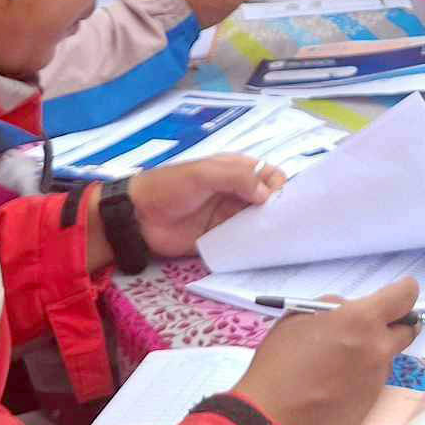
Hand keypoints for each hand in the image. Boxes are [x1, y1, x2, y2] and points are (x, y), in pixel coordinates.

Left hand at [95, 155, 284, 269]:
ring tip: (280, 241)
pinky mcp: (220, 240)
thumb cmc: (171, 186)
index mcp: (235, 171)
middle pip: (268, 201)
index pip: (268, 174)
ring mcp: (228, 217)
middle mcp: (236, 193)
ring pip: (258, 223)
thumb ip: (237, 178)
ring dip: (269, 230)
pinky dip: (254, 247)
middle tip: (286, 224)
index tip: (282, 200)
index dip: (279, 185)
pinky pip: (243, 243)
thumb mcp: (204, 174)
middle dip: (279, 210)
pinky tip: (263, 254)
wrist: (138, 217)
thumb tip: (268, 195)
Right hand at [233, 278, 420, 424]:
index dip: (404, 291)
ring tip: (338, 361)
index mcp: (362, 321)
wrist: (272, 418)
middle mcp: (378, 349)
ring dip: (374, 352)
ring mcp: (377, 380)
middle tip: (370, 327)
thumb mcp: (299, 317)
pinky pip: (374, 381)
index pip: (405, 297)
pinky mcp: (371, 405)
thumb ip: (334, 308)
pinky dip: (362, 377)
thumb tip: (350, 310)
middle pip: (408, 329)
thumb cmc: (279, 363)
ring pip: (388, 356)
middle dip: (395, 324)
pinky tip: (334, 384)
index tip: (398, 293)